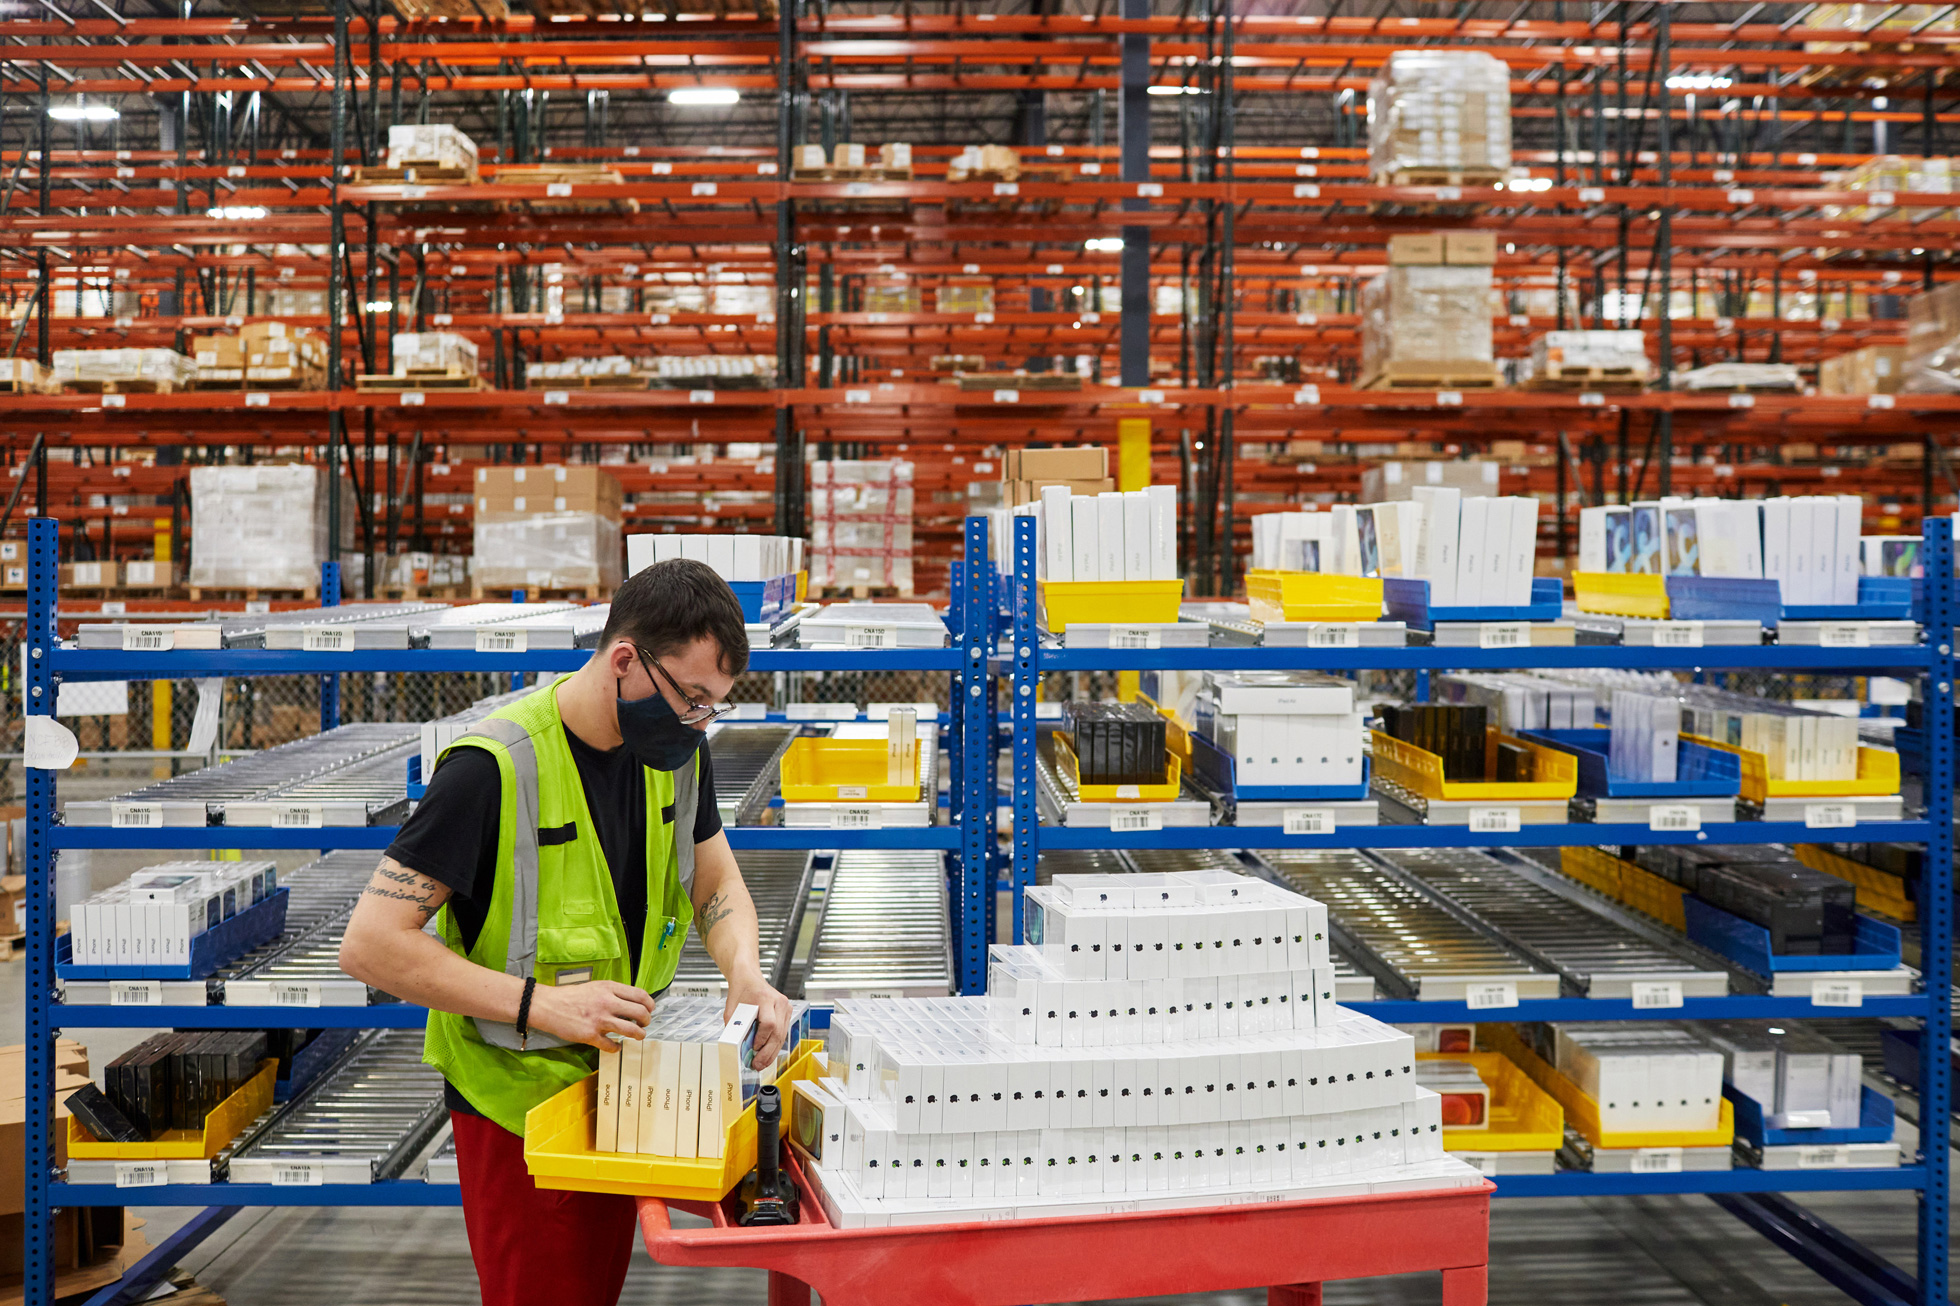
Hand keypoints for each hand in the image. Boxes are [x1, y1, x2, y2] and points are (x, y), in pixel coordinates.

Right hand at [527, 980, 652, 1049]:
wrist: (549, 1006)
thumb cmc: (571, 996)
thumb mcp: (596, 987)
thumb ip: (614, 993)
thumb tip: (632, 1003)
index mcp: (609, 988)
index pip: (641, 995)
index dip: (650, 1004)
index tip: (650, 1009)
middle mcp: (607, 1003)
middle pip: (640, 1013)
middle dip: (647, 1021)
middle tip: (644, 1024)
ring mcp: (600, 1020)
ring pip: (631, 1030)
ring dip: (638, 1035)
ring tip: (637, 1036)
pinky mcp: (590, 1035)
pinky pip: (611, 1046)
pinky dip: (617, 1048)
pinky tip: (616, 1046)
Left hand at [725, 974, 793, 1066]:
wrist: (748, 978)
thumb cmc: (740, 992)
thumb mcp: (731, 1009)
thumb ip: (734, 1027)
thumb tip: (737, 1049)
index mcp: (765, 998)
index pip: (769, 1024)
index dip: (762, 1039)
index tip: (753, 1049)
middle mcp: (778, 1002)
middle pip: (777, 1032)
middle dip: (767, 1052)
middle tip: (757, 1064)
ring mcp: (785, 1007)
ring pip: (782, 1035)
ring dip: (772, 1052)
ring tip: (762, 1063)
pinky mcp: (787, 1012)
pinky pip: (783, 1032)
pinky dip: (775, 1045)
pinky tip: (768, 1054)